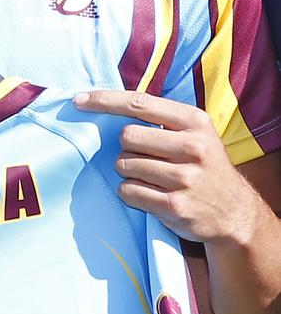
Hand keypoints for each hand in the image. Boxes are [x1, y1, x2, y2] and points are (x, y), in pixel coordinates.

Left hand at [73, 90, 259, 244]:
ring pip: (124, 165)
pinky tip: (149, 194)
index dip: (104, 101)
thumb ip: (160, 117)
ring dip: (127, 171)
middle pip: (126, 136)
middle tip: (143, 156)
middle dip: (125, 147)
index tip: (79, 101)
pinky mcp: (174, 206)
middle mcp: (192, 147)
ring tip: (150, 177)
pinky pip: (128, 191)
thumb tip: (107, 103)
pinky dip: (130, 193)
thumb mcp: (194, 132)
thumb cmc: (204, 165)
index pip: (138, 103)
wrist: (234, 213)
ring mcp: (184, 178)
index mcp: (194, 121)